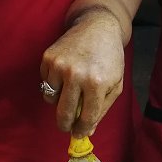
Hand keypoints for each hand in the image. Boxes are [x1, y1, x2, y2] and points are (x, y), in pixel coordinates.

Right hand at [41, 10, 125, 136]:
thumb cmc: (110, 58)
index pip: (86, 118)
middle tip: (67, 126)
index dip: (82, 130)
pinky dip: (53, 85)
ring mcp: (60, 65)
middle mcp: (76, 74)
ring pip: (51, 99)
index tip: (79, 133)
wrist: (97, 27)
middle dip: (65, 125)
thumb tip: (86, 132)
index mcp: (97, 83)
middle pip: (64, 113)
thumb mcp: (115, 84)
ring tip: (69, 92)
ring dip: (59, 101)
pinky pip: (45, 83)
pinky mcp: (48, 58)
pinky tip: (64, 76)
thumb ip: (102, 109)